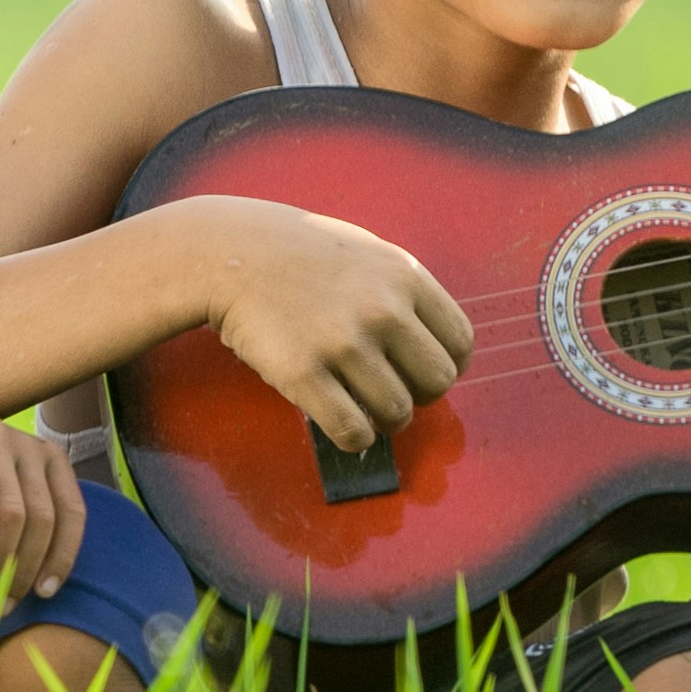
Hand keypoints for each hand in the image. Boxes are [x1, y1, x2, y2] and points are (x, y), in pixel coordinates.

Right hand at [192, 198, 474, 454]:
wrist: (231, 252)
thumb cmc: (300, 254)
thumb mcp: (368, 253)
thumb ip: (404, 294)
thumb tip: (434, 349)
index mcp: (404, 277)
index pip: (459, 344)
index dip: (445, 366)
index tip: (420, 372)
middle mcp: (382, 309)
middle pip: (436, 383)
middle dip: (417, 396)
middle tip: (389, 391)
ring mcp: (343, 342)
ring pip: (396, 413)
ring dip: (382, 420)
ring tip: (360, 406)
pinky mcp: (303, 373)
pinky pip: (353, 431)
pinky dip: (354, 438)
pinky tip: (340, 422)